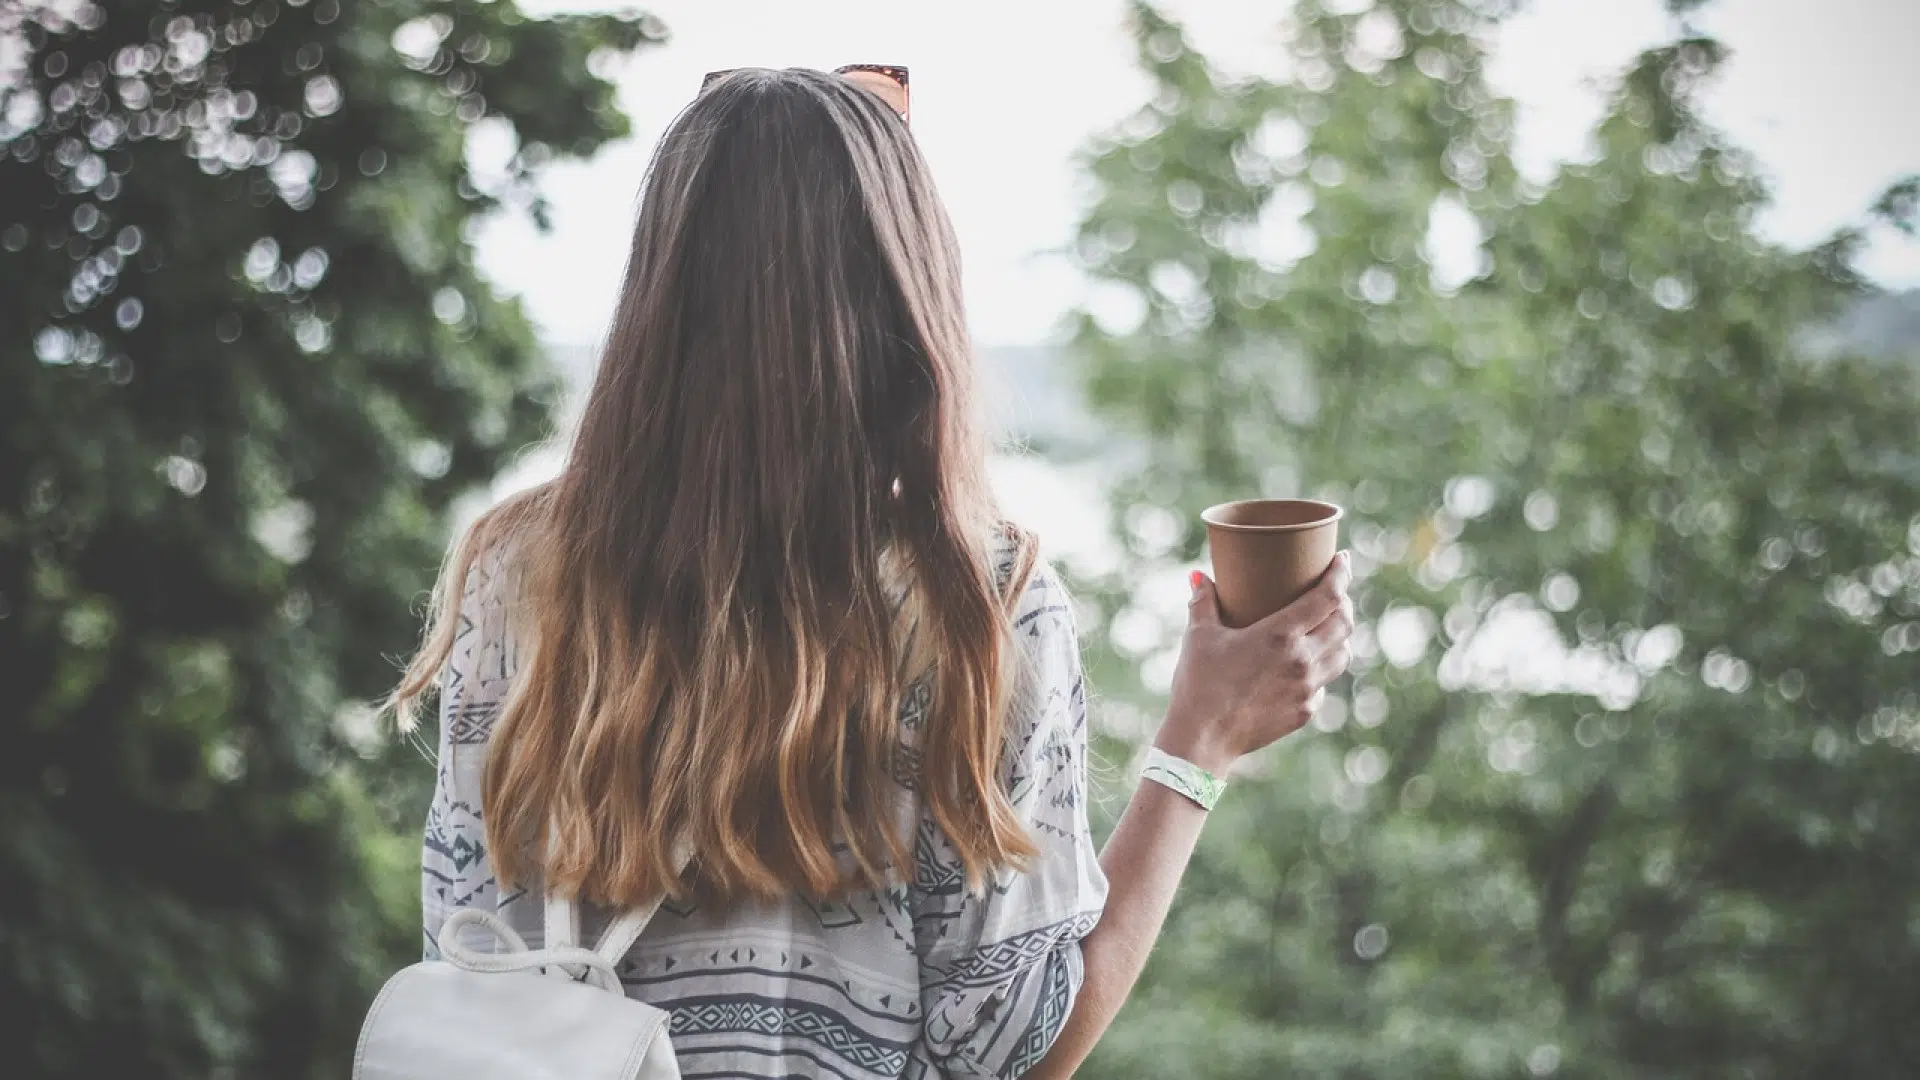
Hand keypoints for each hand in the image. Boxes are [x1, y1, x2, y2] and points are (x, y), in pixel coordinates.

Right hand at [1154, 552, 1354, 773]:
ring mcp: (1307, 689)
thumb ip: (1203, 602)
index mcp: (1281, 635)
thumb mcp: (1198, 637)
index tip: (1343, 560)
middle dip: (1343, 602)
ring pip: (1343, 655)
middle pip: (1343, 623)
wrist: (1202, 738)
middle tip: (1333, 591)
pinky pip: (1323, 684)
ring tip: (1327, 625)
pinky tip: (1306, 666)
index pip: (1328, 597)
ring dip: (1340, 636)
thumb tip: (1199, 577)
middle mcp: (1303, 660)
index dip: (1341, 574)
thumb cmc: (1198, 684)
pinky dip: (1321, 669)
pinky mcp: (1304, 712)